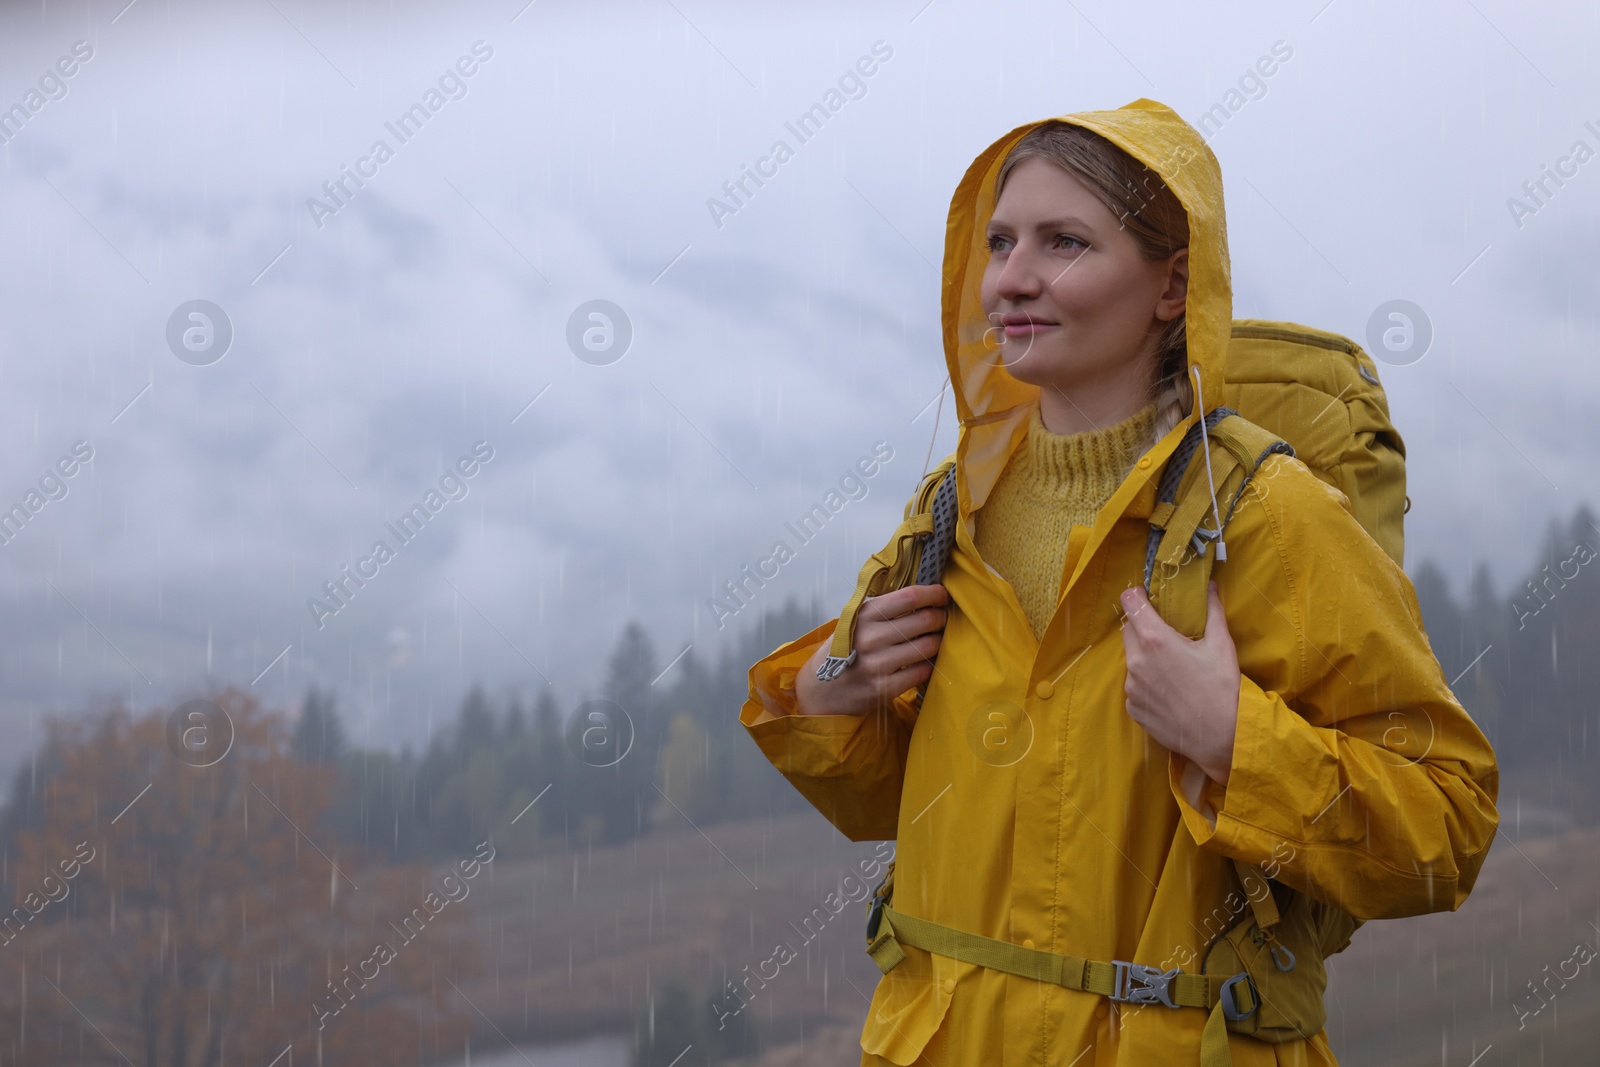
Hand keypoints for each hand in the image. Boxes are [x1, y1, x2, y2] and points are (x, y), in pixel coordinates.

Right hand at [793, 584, 948, 716]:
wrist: (821, 690)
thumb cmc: (845, 651)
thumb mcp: (856, 622)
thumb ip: (885, 610)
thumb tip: (925, 597)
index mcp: (865, 615)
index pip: (909, 597)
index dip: (933, 594)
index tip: (943, 596)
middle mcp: (871, 637)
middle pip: (925, 620)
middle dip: (940, 618)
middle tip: (942, 620)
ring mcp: (877, 664)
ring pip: (928, 646)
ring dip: (937, 642)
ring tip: (934, 640)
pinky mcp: (885, 688)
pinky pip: (922, 671)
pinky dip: (929, 665)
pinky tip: (924, 662)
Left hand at [1119, 581, 1240, 784]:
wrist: (1222, 737)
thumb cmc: (1224, 688)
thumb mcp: (1221, 644)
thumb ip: (1212, 611)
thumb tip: (1209, 586)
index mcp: (1155, 640)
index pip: (1130, 603)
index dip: (1137, 596)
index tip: (1146, 597)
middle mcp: (1136, 661)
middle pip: (1129, 631)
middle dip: (1143, 627)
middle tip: (1166, 634)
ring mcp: (1132, 687)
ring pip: (1132, 660)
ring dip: (1145, 657)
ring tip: (1172, 668)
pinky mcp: (1133, 708)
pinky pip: (1135, 686)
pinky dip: (1147, 683)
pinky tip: (1169, 692)